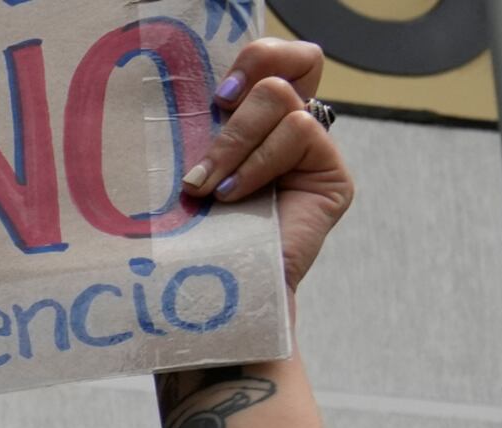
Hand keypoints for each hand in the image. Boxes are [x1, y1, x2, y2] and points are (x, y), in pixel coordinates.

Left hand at [183, 38, 347, 290]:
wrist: (214, 293)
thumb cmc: (188, 236)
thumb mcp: (186, 170)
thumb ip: (196, 132)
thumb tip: (169, 93)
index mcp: (255, 121)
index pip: (274, 59)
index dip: (255, 58)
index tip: (217, 95)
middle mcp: (288, 130)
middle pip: (287, 67)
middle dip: (242, 99)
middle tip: (209, 136)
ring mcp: (314, 152)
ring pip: (282, 99)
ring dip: (235, 143)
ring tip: (210, 189)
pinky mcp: (331, 175)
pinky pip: (300, 133)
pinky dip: (258, 162)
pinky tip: (234, 196)